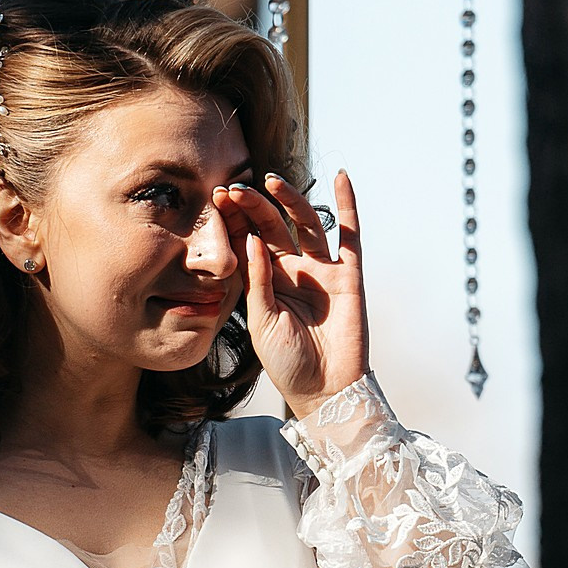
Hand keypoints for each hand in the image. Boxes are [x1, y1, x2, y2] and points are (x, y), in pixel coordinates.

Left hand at [215, 170, 369, 417]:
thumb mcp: (261, 321)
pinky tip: (341, 177)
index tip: (217, 197)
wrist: (325, 391)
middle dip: (255, 206)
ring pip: (306, 224)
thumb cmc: (287, 363)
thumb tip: (251, 239)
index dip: (235, 219)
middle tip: (236, 188)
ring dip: (290, 200)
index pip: (249, 240)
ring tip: (272, 181)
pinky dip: (347, 205)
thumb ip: (257, 281)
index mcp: (266, 282)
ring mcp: (322, 271)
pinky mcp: (348, 276)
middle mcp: (293, 270)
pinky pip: (349, 235)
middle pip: (273, 227)